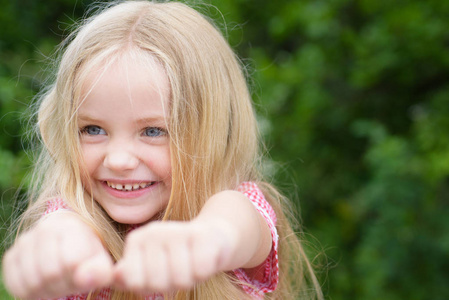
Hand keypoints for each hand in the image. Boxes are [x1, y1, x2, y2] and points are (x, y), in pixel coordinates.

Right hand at [2, 212, 112, 299]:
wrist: (69, 246)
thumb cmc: (88, 257)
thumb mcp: (102, 263)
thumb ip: (100, 271)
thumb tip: (84, 278)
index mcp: (71, 226)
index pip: (71, 262)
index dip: (79, 275)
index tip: (84, 271)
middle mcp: (44, 228)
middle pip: (50, 274)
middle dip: (63, 284)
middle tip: (70, 279)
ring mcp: (25, 242)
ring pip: (33, 283)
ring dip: (48, 290)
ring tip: (59, 281)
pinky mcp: (11, 257)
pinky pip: (17, 286)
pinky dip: (31, 292)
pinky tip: (44, 283)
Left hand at [113, 219, 235, 293]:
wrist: (212, 237)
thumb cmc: (176, 258)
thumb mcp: (148, 268)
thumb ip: (129, 275)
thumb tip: (116, 275)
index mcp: (136, 239)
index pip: (134, 282)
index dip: (149, 287)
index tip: (158, 274)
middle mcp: (154, 231)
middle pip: (158, 283)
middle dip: (171, 284)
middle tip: (179, 269)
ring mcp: (177, 230)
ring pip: (181, 280)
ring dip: (190, 279)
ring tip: (191, 264)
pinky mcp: (202, 235)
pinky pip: (201, 271)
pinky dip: (205, 272)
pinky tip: (204, 258)